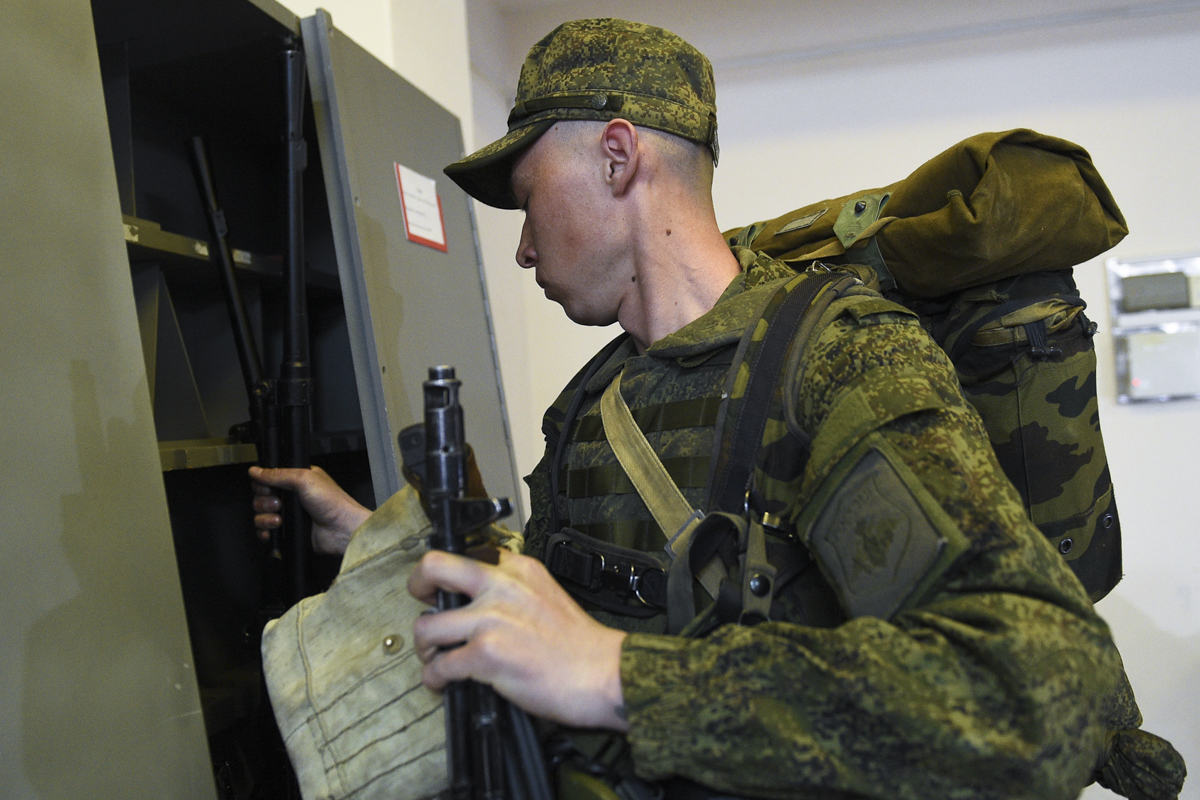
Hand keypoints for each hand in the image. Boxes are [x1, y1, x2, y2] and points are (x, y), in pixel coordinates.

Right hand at [249, 465, 371, 555]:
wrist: (342, 529)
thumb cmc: (333, 503)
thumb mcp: (304, 479)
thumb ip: (278, 474)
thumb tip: (255, 471)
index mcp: (297, 480)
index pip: (268, 479)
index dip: (262, 484)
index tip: (267, 488)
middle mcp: (292, 496)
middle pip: (261, 497)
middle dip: (263, 502)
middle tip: (278, 504)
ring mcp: (289, 514)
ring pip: (261, 514)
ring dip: (264, 517)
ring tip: (278, 520)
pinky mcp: (288, 530)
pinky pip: (265, 530)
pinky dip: (264, 531)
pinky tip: (271, 531)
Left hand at [409, 548, 628, 730]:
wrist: (604, 673)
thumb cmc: (581, 644)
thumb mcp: (548, 593)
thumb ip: (514, 590)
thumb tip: (479, 605)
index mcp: (519, 569)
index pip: (467, 554)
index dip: (447, 572)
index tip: (441, 586)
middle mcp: (501, 587)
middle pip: (434, 567)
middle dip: (417, 585)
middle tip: (422, 604)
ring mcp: (491, 619)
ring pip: (427, 625)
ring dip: (425, 646)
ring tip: (435, 657)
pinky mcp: (486, 654)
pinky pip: (439, 666)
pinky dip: (435, 679)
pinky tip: (443, 683)